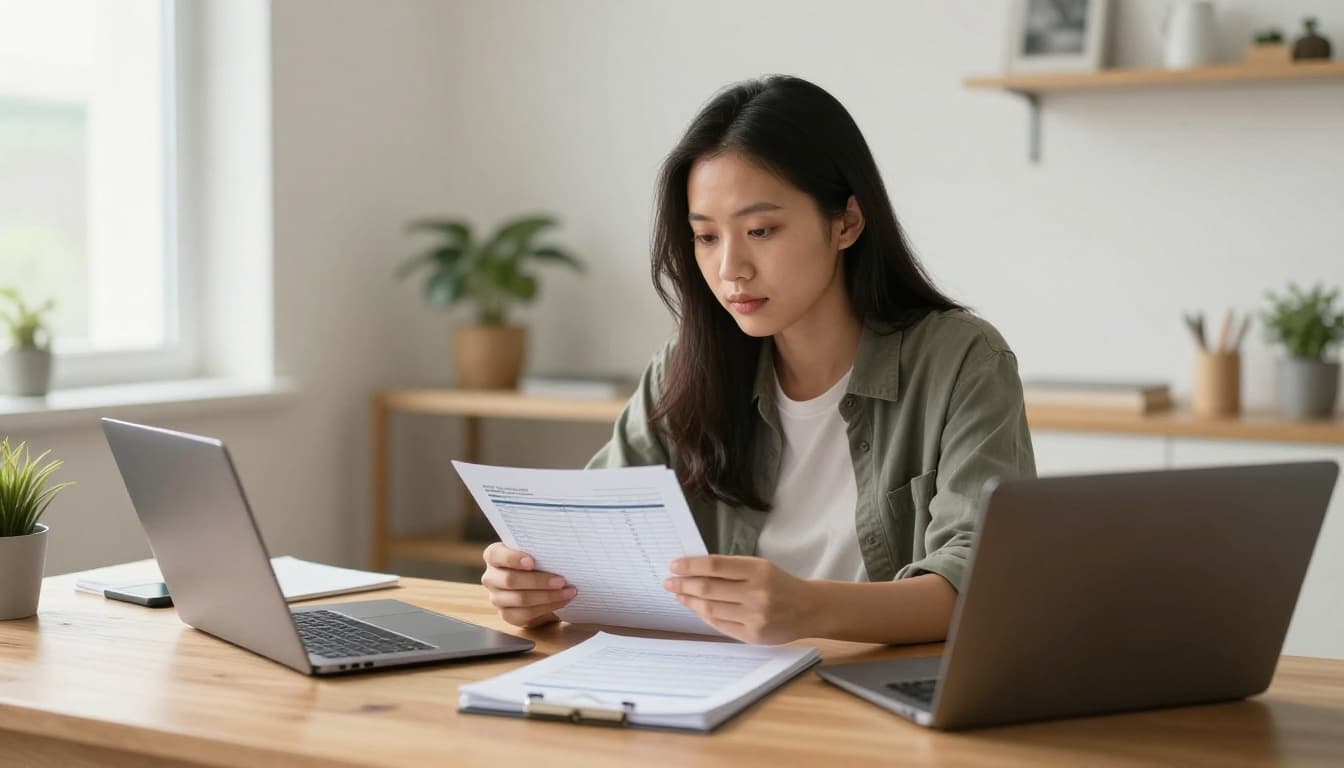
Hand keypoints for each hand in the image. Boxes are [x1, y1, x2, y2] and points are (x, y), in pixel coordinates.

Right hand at [481, 543, 575, 628]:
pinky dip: (548, 607)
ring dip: (548, 596)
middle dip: (538, 581)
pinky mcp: (507, 615)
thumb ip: (538, 549)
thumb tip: (560, 551)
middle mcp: (491, 577)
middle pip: (510, 580)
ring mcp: (497, 598)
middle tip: (561, 580)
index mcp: (494, 556)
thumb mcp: (534, 551)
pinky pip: (527, 614)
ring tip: (568, 592)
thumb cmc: (537, 561)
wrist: (537, 585)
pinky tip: (562, 601)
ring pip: (521, 599)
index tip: (532, 562)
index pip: (496, 555)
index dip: (512, 558)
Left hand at [663, 555, 815, 643]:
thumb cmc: (780, 584)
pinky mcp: (752, 636)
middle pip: (708, 589)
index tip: (674, 565)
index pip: (715, 566)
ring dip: (690, 601)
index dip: (690, 565)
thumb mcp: (760, 567)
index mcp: (758, 570)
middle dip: (684, 585)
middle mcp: (756, 593)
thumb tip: (694, 570)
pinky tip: (696, 608)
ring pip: (710, 609)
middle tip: (669, 582)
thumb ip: (731, 569)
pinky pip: (719, 625)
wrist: (809, 609)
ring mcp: (754, 617)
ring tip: (679, 595)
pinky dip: (704, 616)